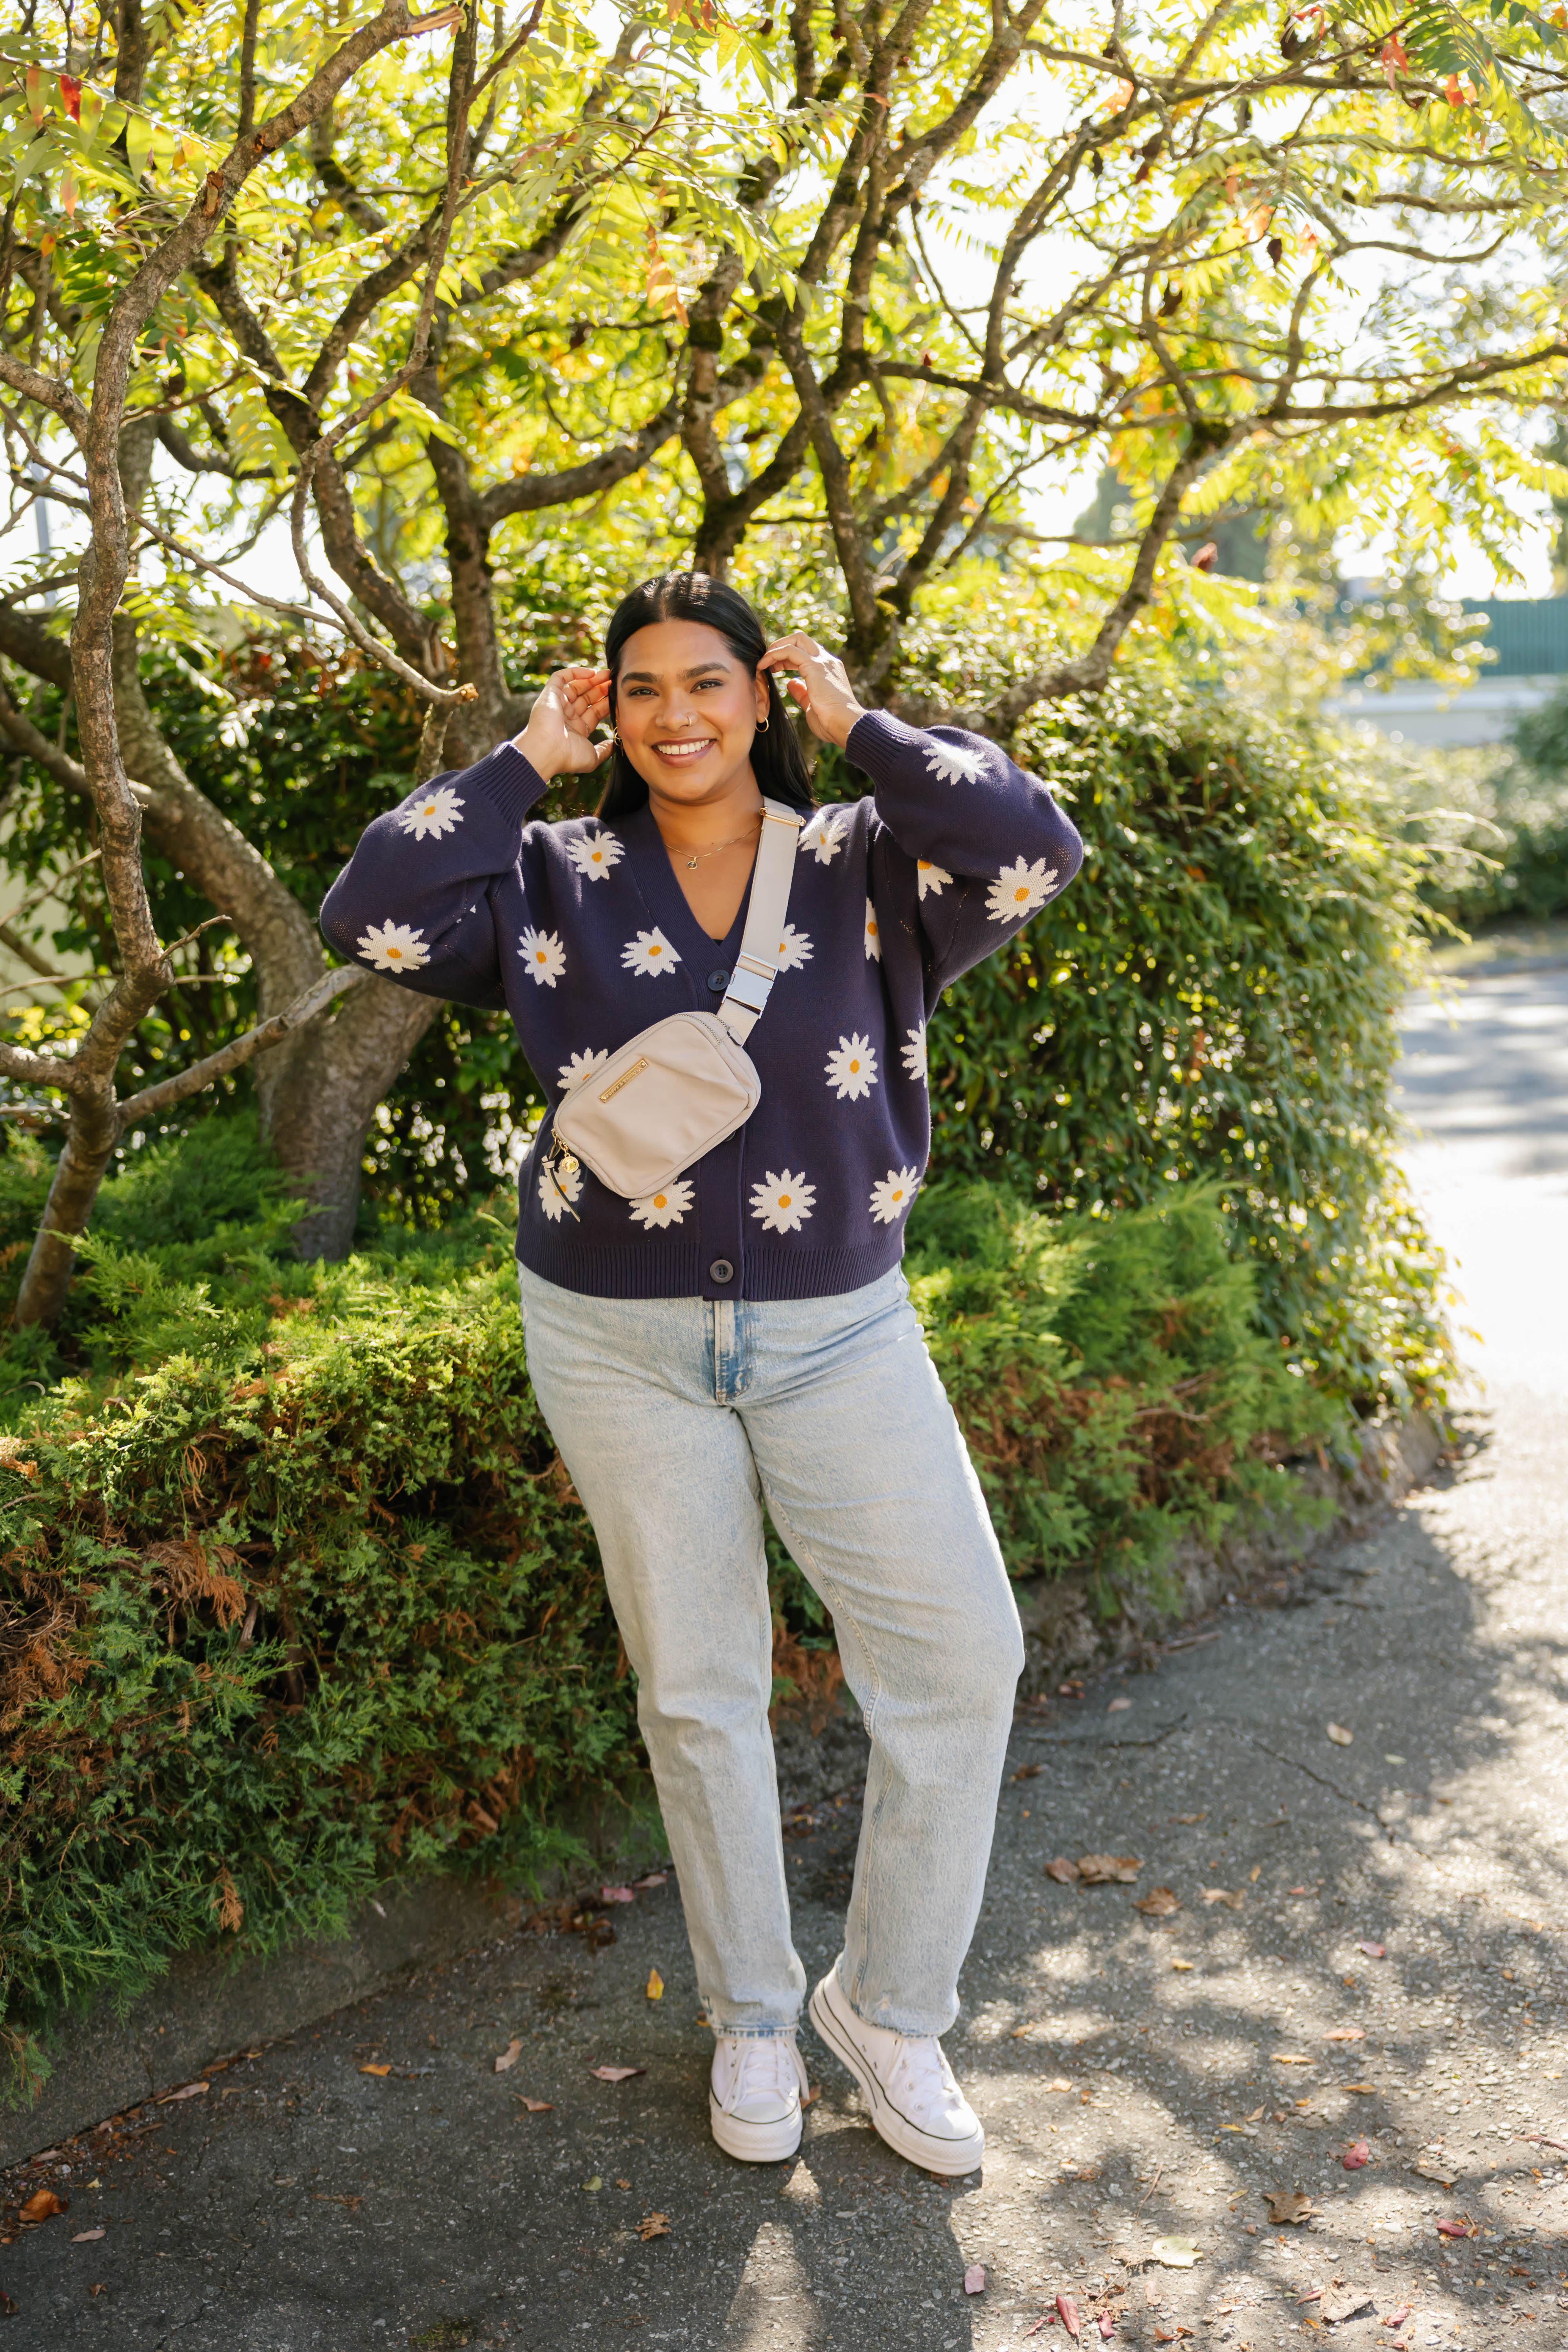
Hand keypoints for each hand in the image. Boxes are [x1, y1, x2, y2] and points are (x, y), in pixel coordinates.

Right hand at [514, 667, 613, 778]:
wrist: (547, 751)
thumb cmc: (568, 757)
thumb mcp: (593, 757)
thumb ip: (605, 750)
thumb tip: (616, 744)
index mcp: (577, 729)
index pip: (595, 712)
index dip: (607, 703)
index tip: (619, 696)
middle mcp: (567, 716)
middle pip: (587, 697)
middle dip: (601, 689)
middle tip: (614, 681)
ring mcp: (558, 704)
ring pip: (576, 686)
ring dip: (592, 679)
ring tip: (607, 674)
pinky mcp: (550, 693)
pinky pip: (561, 677)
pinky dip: (575, 672)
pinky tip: (591, 672)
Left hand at [757, 632, 864, 748]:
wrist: (845, 725)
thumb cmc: (831, 721)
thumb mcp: (811, 705)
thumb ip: (801, 692)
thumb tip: (790, 683)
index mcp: (828, 670)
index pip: (806, 652)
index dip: (787, 657)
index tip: (774, 668)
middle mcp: (827, 661)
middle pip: (801, 640)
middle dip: (781, 645)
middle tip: (766, 661)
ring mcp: (822, 661)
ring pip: (796, 640)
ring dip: (776, 648)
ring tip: (762, 662)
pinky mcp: (814, 666)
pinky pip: (789, 651)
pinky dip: (774, 654)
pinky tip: (764, 665)